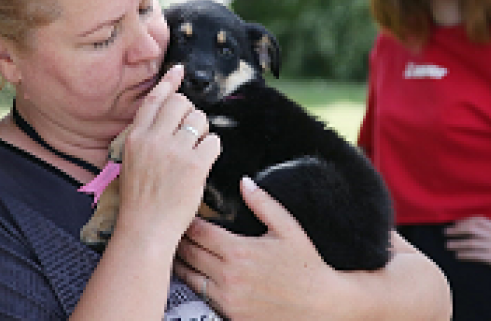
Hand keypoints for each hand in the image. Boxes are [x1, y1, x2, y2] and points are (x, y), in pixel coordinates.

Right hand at [115, 64, 220, 240]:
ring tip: (195, 150)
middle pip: (180, 103)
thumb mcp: (132, 161)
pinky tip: (204, 161)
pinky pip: (213, 141)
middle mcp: (153, 139)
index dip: (169, 83)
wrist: (146, 229)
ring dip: (203, 131)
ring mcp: (174, 151)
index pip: (154, 99)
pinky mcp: (194, 165)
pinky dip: (212, 148)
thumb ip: (147, 137)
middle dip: (190, 113)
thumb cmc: (141, 200)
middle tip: (190, 132)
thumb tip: (167, 114)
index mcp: (136, 137)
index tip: (178, 71)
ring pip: (199, 119)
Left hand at [174, 177, 334, 319]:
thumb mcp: (288, 228)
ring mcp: (227, 298)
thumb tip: (244, 182)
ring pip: (188, 277)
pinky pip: (200, 297)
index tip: (182, 215)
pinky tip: (192, 274)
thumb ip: (263, 203)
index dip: (186, 221)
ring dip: (179, 262)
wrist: (320, 305)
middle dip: (177, 239)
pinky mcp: (230, 314)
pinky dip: (192, 284)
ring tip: (173, 250)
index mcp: (239, 250)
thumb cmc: (306, 265)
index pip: (198, 232)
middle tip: (171, 229)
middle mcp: (228, 275)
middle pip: (188, 253)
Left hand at [445, 216, 490, 284]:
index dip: (466, 219)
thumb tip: (485, 231)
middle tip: (446, 232)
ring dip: (458, 243)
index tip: (456, 222)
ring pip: (471, 243)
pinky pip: (476, 255)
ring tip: (448, 245)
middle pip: (472, 228)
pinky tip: (458, 255)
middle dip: (458, 229)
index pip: (479, 219)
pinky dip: (466, 255)